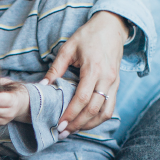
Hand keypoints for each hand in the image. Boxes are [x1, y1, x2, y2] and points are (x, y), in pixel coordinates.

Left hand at [42, 11, 126, 132]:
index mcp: (94, 69)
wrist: (112, 26)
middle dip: (78, 124)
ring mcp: (115, 83)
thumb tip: (43, 86)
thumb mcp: (68, 48)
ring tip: (73, 130)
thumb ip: (55, 68)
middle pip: (94, 109)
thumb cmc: (88, 35)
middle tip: (63, 132)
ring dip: (90, 124)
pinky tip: (85, 122)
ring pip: (106, 112)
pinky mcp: (117, 85)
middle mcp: (107, 78)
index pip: (82, 98)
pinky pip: (110, 107)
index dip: (71, 114)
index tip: (59, 124)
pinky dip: (99, 118)